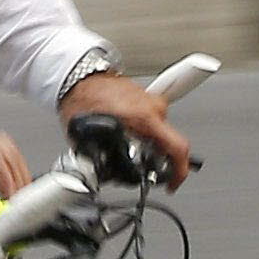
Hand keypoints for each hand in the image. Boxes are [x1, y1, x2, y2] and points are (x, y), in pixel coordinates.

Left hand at [57, 70, 195, 186]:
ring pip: (157, 131)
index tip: (172, 182)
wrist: (79, 76)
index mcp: (145, 118)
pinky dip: (141, 129)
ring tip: (126, 145)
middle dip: (155, 158)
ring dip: (147, 142)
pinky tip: (125, 131)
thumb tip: (102, 176)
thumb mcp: (91, 139)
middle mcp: (153, 107)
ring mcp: (151, 100)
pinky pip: (150, 119)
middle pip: (167, 142)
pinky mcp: (145, 96)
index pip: (178, 148)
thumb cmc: (83, 98)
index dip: (179, 172)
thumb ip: (103, 160)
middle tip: (140, 166)